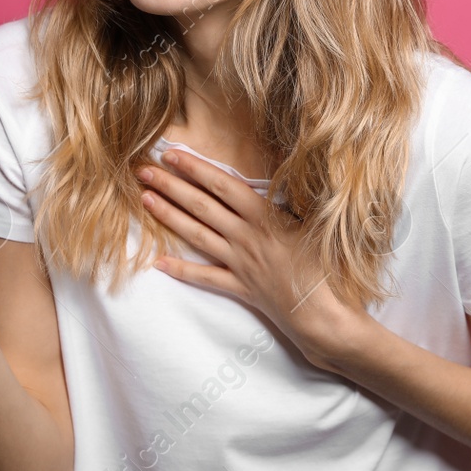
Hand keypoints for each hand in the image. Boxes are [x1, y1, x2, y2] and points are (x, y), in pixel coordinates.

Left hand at [138, 148, 358, 369]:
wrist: (323, 316)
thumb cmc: (327, 267)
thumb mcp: (315, 223)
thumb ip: (295, 199)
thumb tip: (287, 170)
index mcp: (265, 218)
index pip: (223, 186)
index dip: (196, 168)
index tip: (172, 154)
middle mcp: (246, 238)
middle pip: (202, 207)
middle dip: (171, 186)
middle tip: (144, 170)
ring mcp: (240, 264)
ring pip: (198, 235)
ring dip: (169, 216)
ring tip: (146, 200)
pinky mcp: (240, 288)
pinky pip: (206, 278)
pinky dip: (182, 270)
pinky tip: (159, 263)